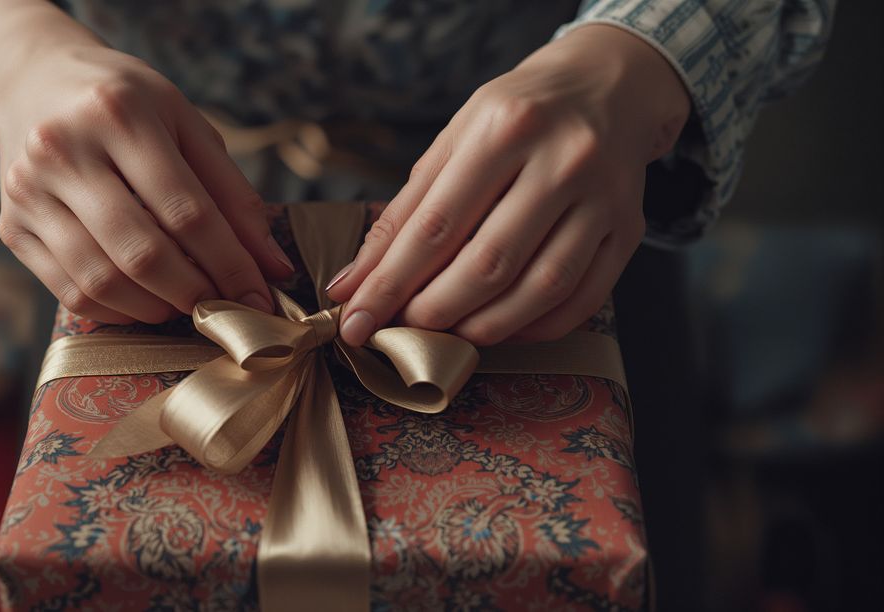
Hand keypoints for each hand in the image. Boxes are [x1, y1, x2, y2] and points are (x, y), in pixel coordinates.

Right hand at [0, 0, 293, 323]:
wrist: (30, 80)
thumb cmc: (125, 105)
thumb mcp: (185, 124)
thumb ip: (234, 195)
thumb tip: (274, 268)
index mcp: (119, 113)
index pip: (187, 210)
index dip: (231, 264)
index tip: (260, 298)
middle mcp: (63, 149)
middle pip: (141, 252)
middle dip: (195, 293)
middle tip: (224, 307)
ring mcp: (28, 190)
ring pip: (101, 281)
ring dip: (157, 309)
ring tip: (187, 304)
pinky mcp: (11, 226)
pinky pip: (69, 292)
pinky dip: (118, 311)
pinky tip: (146, 302)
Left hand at [326, 24, 689, 344]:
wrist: (609, 85)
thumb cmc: (517, 116)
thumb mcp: (455, 141)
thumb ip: (403, 214)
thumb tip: (351, 284)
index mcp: (504, 128)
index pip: (434, 226)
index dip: (389, 284)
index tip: (355, 322)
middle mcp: (561, 159)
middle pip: (488, 264)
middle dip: (434, 312)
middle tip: (403, 329)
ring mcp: (604, 197)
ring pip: (539, 289)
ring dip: (484, 328)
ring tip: (448, 334)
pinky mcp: (629, 229)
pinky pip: (583, 300)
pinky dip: (535, 327)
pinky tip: (503, 328)